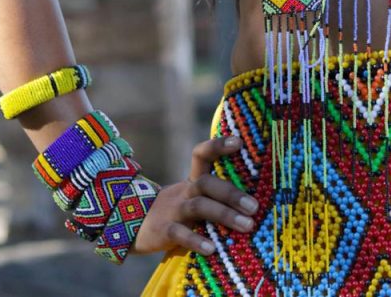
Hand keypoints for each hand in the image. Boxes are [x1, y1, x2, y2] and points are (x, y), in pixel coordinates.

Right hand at [132, 137, 258, 255]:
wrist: (134, 224)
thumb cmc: (178, 210)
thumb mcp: (193, 196)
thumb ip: (216, 196)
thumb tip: (256, 199)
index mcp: (193, 179)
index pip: (202, 155)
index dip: (218, 145)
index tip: (239, 142)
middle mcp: (185, 191)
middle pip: (207, 183)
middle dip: (232, 193)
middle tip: (254, 207)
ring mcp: (174, 210)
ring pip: (199, 206)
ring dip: (224, 214)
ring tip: (247, 225)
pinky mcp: (164, 231)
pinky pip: (180, 234)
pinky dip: (197, 240)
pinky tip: (213, 249)